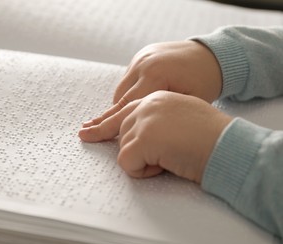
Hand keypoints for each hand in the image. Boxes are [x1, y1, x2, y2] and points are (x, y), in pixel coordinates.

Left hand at [79, 91, 231, 182]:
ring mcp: (144, 120)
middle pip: (120, 131)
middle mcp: (148, 105)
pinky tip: (165, 164)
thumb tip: (141, 138)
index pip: (125, 111)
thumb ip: (158, 121)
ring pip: (125, 149)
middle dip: (124, 144)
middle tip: (109, 142)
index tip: (88, 129)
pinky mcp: (144, 138)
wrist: (228, 145)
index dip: (106, 124)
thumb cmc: (211, 137)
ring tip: (171, 157)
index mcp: (158, 99)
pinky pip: (127, 163)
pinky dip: (143, 171)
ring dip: (145, 161)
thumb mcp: (181, 119)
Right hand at [83, 40, 221, 127]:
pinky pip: (127, 80)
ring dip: (118, 106)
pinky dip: (127, 93)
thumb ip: (159, 115)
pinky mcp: (141, 56)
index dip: (109, 125)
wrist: (212, 54)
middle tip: (85, 131)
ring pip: (121, 90)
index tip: (93, 135)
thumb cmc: (204, 83)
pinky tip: (129, 105)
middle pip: (118, 99)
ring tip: (107, 124)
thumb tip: (137, 130)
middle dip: (103, 118)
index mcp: (155, 76)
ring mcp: (141, 58)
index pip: (126, 107)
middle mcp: (144, 65)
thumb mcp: (187, 103)